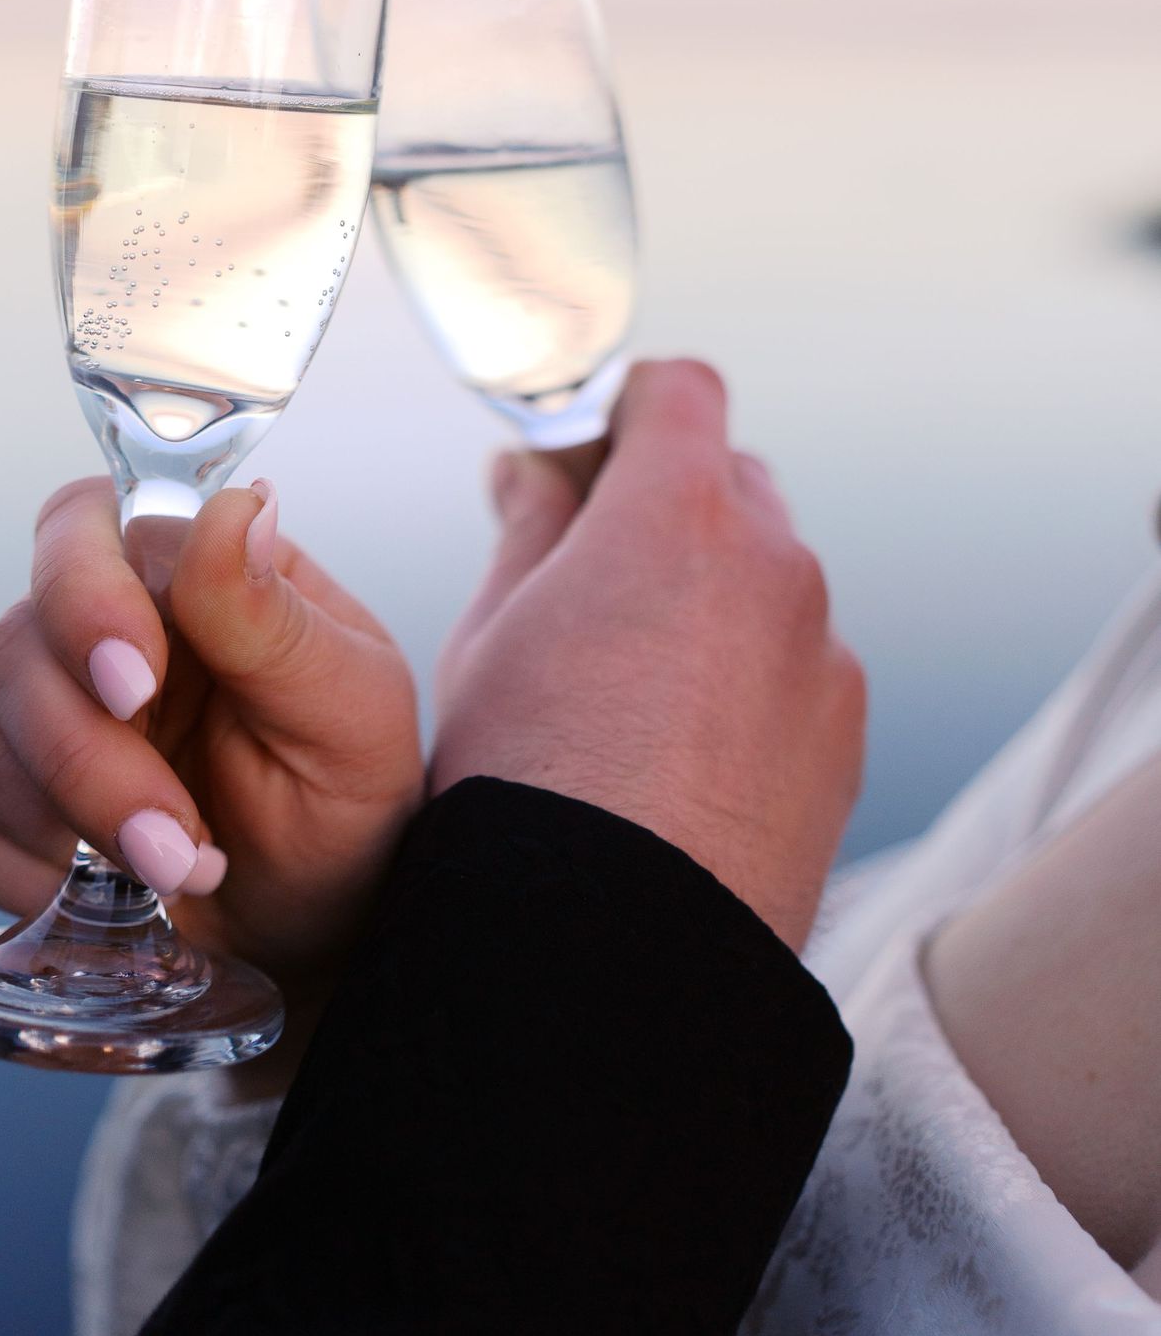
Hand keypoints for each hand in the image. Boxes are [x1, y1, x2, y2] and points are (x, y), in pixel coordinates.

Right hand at [0, 477, 422, 993]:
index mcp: (182, 577)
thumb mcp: (349, 709)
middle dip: (87, 756)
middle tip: (175, 839)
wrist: (323, 927)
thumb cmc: (347, 797)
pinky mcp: (13, 810)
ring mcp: (46, 719)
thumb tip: (235, 507)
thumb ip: (275, 619)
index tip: (137, 684)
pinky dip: (27, 874)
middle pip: (15, 646)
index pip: (81, 525)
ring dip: (66, 819)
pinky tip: (111, 897)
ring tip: (177, 870)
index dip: (83, 595)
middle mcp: (100, 632)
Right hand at [434, 360, 865, 950]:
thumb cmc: (530, 787)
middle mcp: (773, 565)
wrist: (609, 945)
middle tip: (594, 569)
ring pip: (769, 578)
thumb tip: (533, 473)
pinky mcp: (844, 732)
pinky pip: (800, 666)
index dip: (630, 406)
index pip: (679, 390)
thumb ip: (528, 526)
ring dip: (715, 596)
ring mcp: (822, 651)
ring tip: (635, 686)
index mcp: (677, 514)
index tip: (593, 445)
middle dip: (669, 505)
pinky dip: (753, 680)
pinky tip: (684, 750)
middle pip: (730, 479)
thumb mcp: (491, 632)